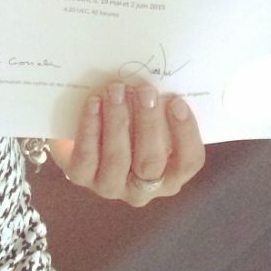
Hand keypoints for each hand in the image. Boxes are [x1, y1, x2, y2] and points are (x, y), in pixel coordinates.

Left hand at [46, 82, 204, 206]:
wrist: (84, 135)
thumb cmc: (129, 124)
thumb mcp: (149, 120)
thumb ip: (161, 110)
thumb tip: (164, 82)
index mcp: (170, 176)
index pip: (188, 162)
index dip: (185, 133)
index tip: (176, 102)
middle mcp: (143, 189)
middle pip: (151, 161)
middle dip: (149, 123)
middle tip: (145, 90)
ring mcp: (111, 186)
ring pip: (118, 159)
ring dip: (118, 121)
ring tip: (116, 90)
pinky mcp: (82, 178)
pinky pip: (86, 156)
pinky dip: (90, 127)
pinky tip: (93, 103)